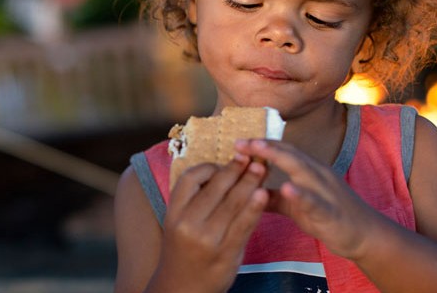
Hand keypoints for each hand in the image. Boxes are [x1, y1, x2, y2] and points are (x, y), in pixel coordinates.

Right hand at [149, 157, 267, 291]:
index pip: (190, 178)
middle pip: (216, 187)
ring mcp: (207, 239)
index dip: (211, 167)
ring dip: (250, 182)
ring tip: (262, 169)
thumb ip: (195, 201)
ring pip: (233, 203)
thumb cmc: (183, 251)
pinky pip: (244, 225)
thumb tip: (221, 172)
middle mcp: (188, 224)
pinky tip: (263, 194)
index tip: (226, 163)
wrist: (182, 288)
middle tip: (252, 158)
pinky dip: (255, 207)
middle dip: (237, 169)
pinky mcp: (226, 253)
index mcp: (174, 213)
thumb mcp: (178, 223)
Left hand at [234, 139, 385, 258]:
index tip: (237, 142)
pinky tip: (287, 188)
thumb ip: (272, 198)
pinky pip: (315, 201)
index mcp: (308, 170)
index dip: (260, 144)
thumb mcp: (295, 205)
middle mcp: (317, 174)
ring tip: (259, 150)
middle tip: (239, 142)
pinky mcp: (331, 211)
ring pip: (302, 169)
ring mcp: (325, 190)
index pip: (282, 150)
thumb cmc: (328, 215)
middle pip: (289, 153)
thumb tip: (246, 192)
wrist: (365, 235)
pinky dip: (301, 194)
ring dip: (279, 158)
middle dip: (264, 146)